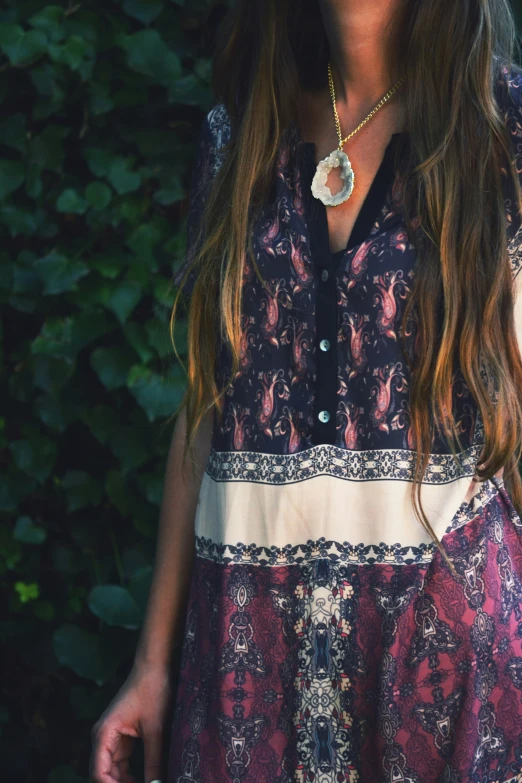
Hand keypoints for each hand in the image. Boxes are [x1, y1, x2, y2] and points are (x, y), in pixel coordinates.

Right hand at [89, 665, 171, 782]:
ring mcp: (111, 739)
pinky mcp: (122, 738)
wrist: (154, 666)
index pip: (98, 774)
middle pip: (103, 775)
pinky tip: (146, 780)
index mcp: (103, 735)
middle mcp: (102, 739)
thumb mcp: (155, 729)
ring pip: (113, 772)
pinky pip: (122, 764)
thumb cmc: (152, 690)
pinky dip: (131, 775)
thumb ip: (153, 761)